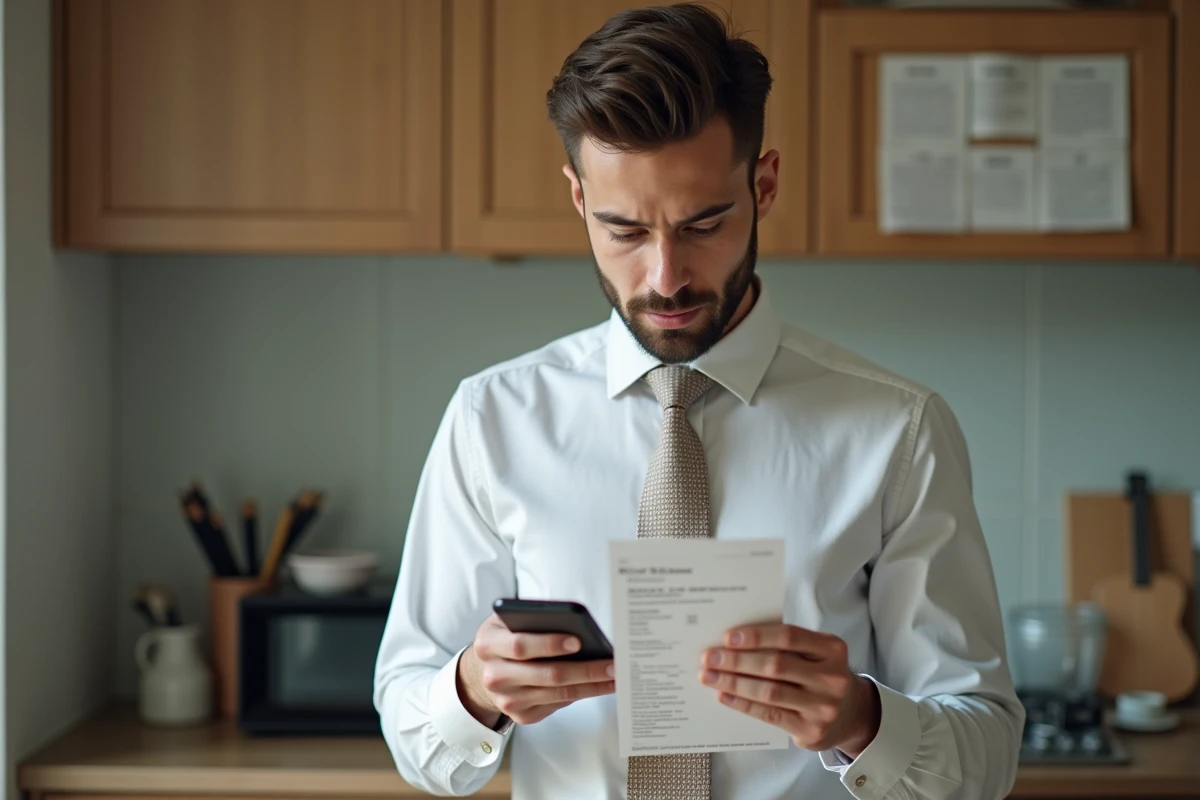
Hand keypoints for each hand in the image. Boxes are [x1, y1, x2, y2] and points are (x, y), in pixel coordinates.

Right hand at [456, 614, 615, 727]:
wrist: (482, 672)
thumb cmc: (505, 637)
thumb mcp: (508, 621)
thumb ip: (533, 619)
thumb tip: (576, 625)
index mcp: (488, 644)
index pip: (520, 645)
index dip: (550, 644)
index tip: (579, 640)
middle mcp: (494, 676)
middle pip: (546, 674)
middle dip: (584, 669)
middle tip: (611, 663)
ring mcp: (507, 700)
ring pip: (557, 694)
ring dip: (591, 685)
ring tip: (615, 675)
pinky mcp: (520, 715)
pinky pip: (557, 705)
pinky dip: (581, 695)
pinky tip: (600, 685)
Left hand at [698, 624, 880, 756]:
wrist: (853, 715)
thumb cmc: (822, 675)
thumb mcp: (817, 654)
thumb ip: (786, 645)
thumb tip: (735, 641)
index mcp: (832, 649)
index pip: (789, 637)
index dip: (756, 636)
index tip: (727, 637)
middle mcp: (831, 677)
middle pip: (775, 665)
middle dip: (737, 660)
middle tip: (709, 657)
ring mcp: (823, 706)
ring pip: (770, 691)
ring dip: (733, 682)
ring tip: (709, 676)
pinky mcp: (812, 731)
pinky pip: (770, 715)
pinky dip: (743, 704)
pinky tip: (724, 696)